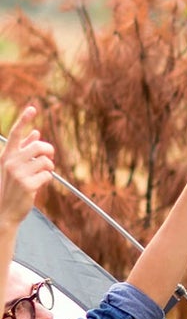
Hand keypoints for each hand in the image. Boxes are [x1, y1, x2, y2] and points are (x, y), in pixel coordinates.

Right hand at [0, 106, 55, 222]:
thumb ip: (24, 150)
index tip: (33, 108)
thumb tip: (36, 132)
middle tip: (50, 158)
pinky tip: (39, 185)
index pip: (15, 134)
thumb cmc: (11, 187)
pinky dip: (48, 179)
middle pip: (38, 146)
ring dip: (49, 167)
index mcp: (6, 155)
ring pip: (46, 161)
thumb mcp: (14, 167)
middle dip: (49, 151)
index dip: (24, 120)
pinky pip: (48, 175)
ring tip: (44, 173)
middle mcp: (10, 162)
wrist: (4, 210)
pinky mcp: (27, 185)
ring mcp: (18, 173)